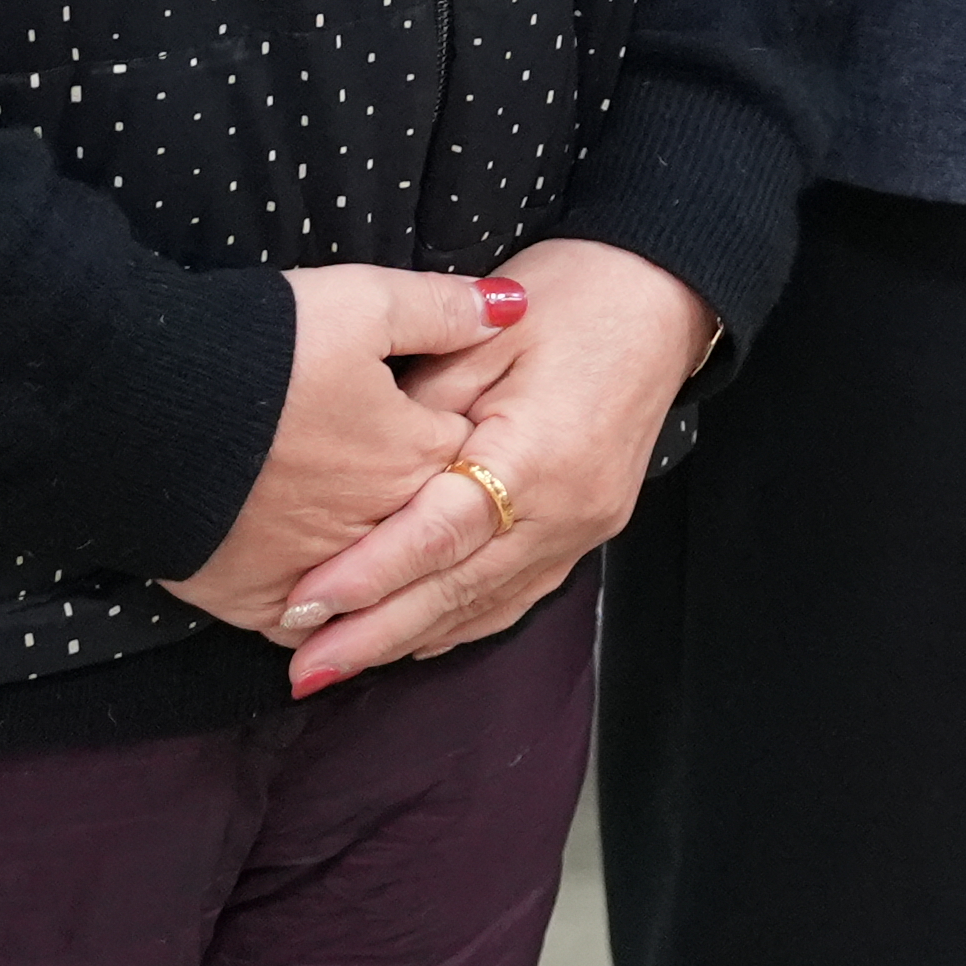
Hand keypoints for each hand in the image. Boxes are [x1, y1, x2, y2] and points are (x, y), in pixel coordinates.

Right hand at [159, 264, 511, 638]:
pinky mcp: (256, 600)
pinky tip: (324, 602)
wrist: (138, 406)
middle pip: (422, 525)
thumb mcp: (362, 302)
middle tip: (402, 488)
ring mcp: (318, 571)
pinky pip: (307, 621)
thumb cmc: (259, 347)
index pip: (465, 456)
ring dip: (378, 571)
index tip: (438, 419)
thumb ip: (445, 309)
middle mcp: (377, 525)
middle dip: (424, 509)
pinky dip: (319, 614)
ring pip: (372, 583)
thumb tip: (514, 310)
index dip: (453, 434)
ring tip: (378, 554)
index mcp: (413, 456)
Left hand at [271, 237, 715, 694]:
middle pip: (458, 589)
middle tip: (304, 670)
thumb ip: (421, 409)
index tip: (302, 607)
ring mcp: (584, 529)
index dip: (367, 576)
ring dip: (409, 639)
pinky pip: (514, 596)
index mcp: (537, 454)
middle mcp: (566, 509)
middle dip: (375, 635)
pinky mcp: (588, 533)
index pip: (438, 534)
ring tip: (337, 664)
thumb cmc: (571, 296)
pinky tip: (411, 637)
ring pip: (486, 606)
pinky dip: (458, 622)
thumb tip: (363, 475)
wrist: (663, 295)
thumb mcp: (484, 334)